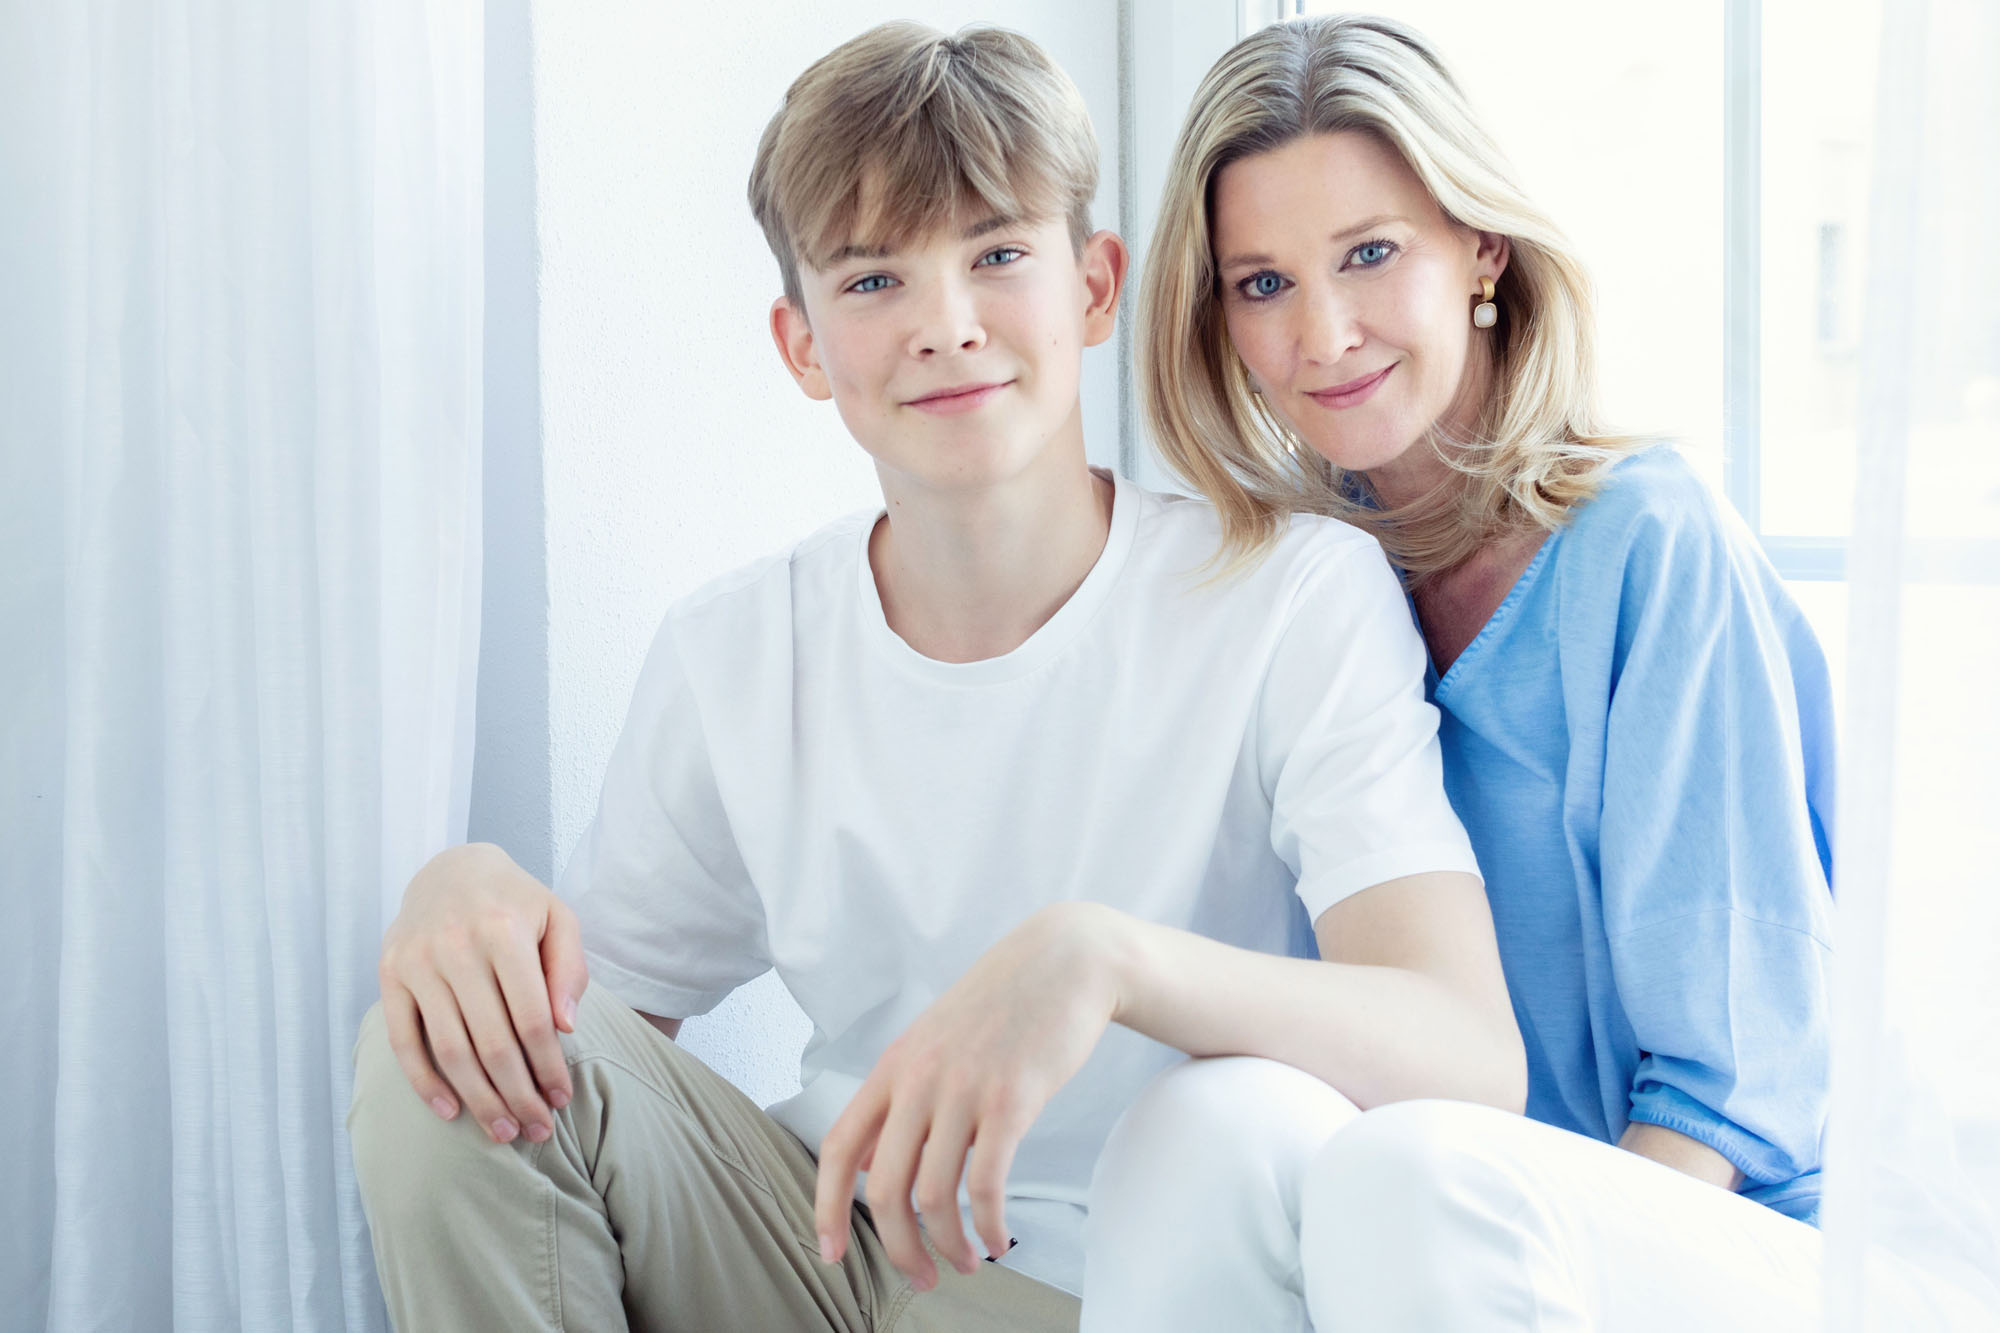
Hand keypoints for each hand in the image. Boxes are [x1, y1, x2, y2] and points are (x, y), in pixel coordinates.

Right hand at [376, 842, 589, 1144]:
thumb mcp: (558, 918)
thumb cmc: (515, 902)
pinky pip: (404, 1041)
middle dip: (518, 1095)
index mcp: (503, 931)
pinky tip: (450, 1112)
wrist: (451, 870)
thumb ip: (569, 969)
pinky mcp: (389, 975)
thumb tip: (566, 1027)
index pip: (531, 1018)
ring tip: (503, 1132)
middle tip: (537, 1130)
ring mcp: (417, 962)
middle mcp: (455, 946)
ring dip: (478, 1100)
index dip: (548, 1066)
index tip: (561, 1099)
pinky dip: (425, 1083)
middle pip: (491, 1043)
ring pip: (450, 1050)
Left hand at [813, 902, 1123, 1289]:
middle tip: (921, 1277)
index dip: (826, 1206)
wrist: (1065, 961)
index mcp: (894, 1067)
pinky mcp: (1012, 1100)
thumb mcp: (934, 1041)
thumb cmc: (1001, 1006)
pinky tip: (998, 1240)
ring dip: (948, 1246)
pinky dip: (990, 1226)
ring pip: (936, 1195)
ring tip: (965, 1263)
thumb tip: (871, 1163)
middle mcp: (920, 1079)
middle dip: (898, 1248)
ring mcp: (964, 1089)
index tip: (831, 1253)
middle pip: (886, 1188)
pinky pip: (989, 1184)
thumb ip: (900, 1100)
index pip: (840, 1146)